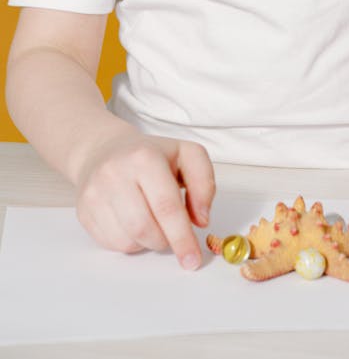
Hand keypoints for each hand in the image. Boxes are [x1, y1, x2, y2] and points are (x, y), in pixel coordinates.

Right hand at [75, 130, 215, 268]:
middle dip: (166, 240)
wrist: (104, 150)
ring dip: (148, 242)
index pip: (166, 206)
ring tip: (152, 220)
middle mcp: (115, 173)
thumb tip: (201, 219)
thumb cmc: (150, 156)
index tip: (193, 259)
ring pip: (128, 241)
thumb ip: (204, 183)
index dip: (182, 237)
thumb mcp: (187, 155)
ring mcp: (95, 193)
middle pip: (145, 228)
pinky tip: (133, 222)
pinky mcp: (84, 211)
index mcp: (144, 157)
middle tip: (173, 232)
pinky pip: (112, 244)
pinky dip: (130, 242)